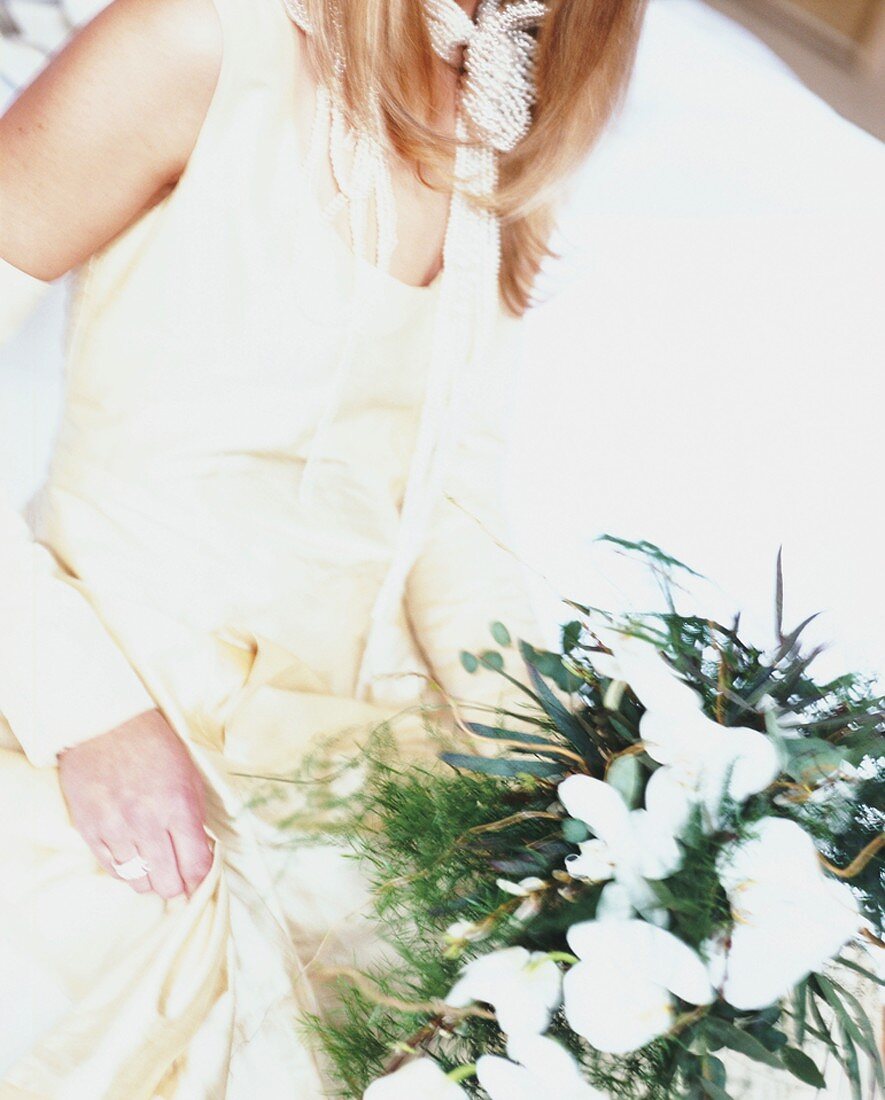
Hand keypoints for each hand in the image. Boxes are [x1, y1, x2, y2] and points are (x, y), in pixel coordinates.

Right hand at [58, 708, 212, 898]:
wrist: (106, 724)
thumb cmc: (155, 746)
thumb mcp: (189, 776)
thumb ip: (196, 819)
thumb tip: (200, 855)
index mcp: (178, 806)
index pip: (195, 866)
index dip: (200, 881)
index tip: (199, 882)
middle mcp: (146, 822)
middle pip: (167, 883)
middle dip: (177, 885)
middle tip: (177, 876)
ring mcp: (115, 828)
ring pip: (138, 882)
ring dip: (150, 879)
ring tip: (155, 866)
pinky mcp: (89, 830)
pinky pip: (112, 869)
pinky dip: (126, 870)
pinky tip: (134, 858)